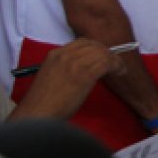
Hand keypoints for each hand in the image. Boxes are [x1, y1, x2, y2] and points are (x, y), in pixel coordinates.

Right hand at [10, 38, 124, 119]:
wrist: (37, 115)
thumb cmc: (42, 103)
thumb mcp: (51, 77)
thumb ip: (65, 69)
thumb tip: (85, 69)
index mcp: (54, 55)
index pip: (82, 43)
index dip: (96, 48)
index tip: (103, 57)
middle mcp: (64, 55)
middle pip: (94, 45)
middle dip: (107, 53)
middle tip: (114, 63)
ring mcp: (74, 63)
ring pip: (102, 53)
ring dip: (115, 60)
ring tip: (120, 69)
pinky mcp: (84, 74)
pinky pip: (107, 63)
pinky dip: (117, 66)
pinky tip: (120, 72)